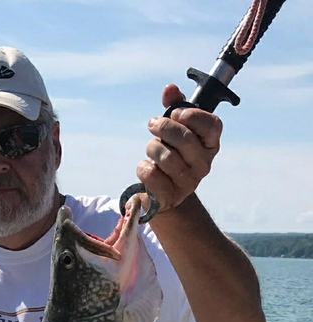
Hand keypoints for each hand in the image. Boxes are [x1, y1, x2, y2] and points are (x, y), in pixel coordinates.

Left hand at [136, 84, 221, 213]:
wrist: (162, 193)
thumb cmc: (170, 154)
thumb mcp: (174, 130)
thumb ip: (174, 106)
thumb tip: (170, 89)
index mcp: (210, 145)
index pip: (212, 125)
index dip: (192, 116)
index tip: (176, 113)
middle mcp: (203, 165)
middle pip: (185, 139)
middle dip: (163, 127)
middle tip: (153, 124)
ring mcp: (187, 184)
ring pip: (166, 157)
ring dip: (152, 147)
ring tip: (151, 149)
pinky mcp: (169, 198)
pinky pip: (151, 175)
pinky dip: (143, 168)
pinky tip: (147, 168)